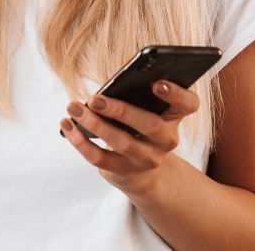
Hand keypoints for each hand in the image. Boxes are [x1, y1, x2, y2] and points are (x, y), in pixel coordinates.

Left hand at [60, 80, 199, 193]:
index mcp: (175, 116)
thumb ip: (135, 94)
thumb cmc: (138, 124)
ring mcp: (147, 159)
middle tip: (94, 98)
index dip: (176, 94)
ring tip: (73, 108)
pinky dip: (80, 141)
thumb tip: (110, 84)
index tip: (157, 82)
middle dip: (121, 111)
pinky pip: (100, 158)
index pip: (188, 104)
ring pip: (122, 143)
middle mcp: (167, 140)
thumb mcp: (144, 108)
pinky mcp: (124, 172)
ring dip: (94, 124)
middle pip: (151, 126)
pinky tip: (66, 125)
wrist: (141, 170)